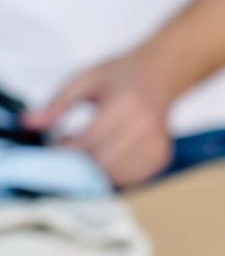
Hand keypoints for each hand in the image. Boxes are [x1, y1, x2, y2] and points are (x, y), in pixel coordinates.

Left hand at [23, 49, 176, 186]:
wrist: (160, 76)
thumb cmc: (121, 76)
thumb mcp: (84, 79)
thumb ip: (58, 102)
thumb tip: (32, 124)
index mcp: (125, 104)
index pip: (90, 140)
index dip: (67, 149)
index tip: (55, 146)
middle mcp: (145, 127)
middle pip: (105, 162)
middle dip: (81, 162)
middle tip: (70, 151)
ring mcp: (157, 145)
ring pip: (119, 175)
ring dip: (98, 172)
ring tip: (89, 153)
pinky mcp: (162, 157)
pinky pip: (134, 179)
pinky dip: (116, 175)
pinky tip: (108, 159)